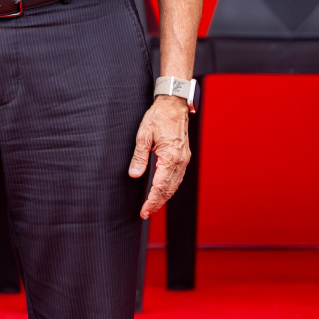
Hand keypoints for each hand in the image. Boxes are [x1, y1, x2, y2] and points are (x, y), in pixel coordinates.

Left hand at [130, 95, 191, 217]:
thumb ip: (139, 157)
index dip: (152, 201)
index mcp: (170, 157)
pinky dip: (170, 187)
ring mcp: (184, 160)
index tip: (144, 211)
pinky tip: (162, 191)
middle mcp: (180, 161)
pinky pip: (177, 177)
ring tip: (152, 206)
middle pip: (169, 189)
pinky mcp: (184, 157)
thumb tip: (134, 174)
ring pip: (175, 185)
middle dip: (157, 203)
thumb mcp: (143, 135)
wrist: (174, 105)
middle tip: (146, 213)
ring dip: (164, 197)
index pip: (160, 186)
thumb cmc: (158, 117)